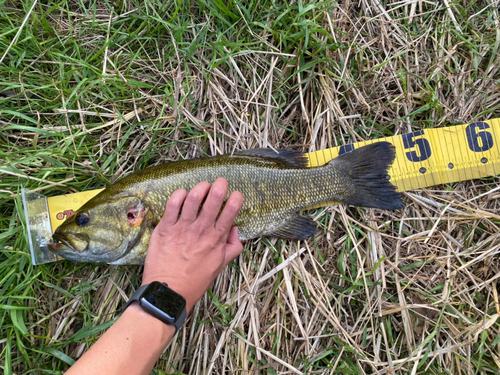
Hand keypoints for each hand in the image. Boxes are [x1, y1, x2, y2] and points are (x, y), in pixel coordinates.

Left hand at [142, 178, 243, 312]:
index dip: (236, 198)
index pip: (231, 210)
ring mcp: (182, 228)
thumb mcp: (220, 266)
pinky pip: (173, 204)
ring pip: (193, 197)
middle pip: (214, 198)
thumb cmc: (194, 281)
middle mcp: (201, 230)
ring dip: (200, 187)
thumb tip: (234, 229)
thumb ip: (231, 247)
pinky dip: (179, 194)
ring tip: (202, 187)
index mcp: (216, 239)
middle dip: (220, 185)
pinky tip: (182, 195)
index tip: (235, 194)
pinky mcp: (165, 228)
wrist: (169, 291)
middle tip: (220, 182)